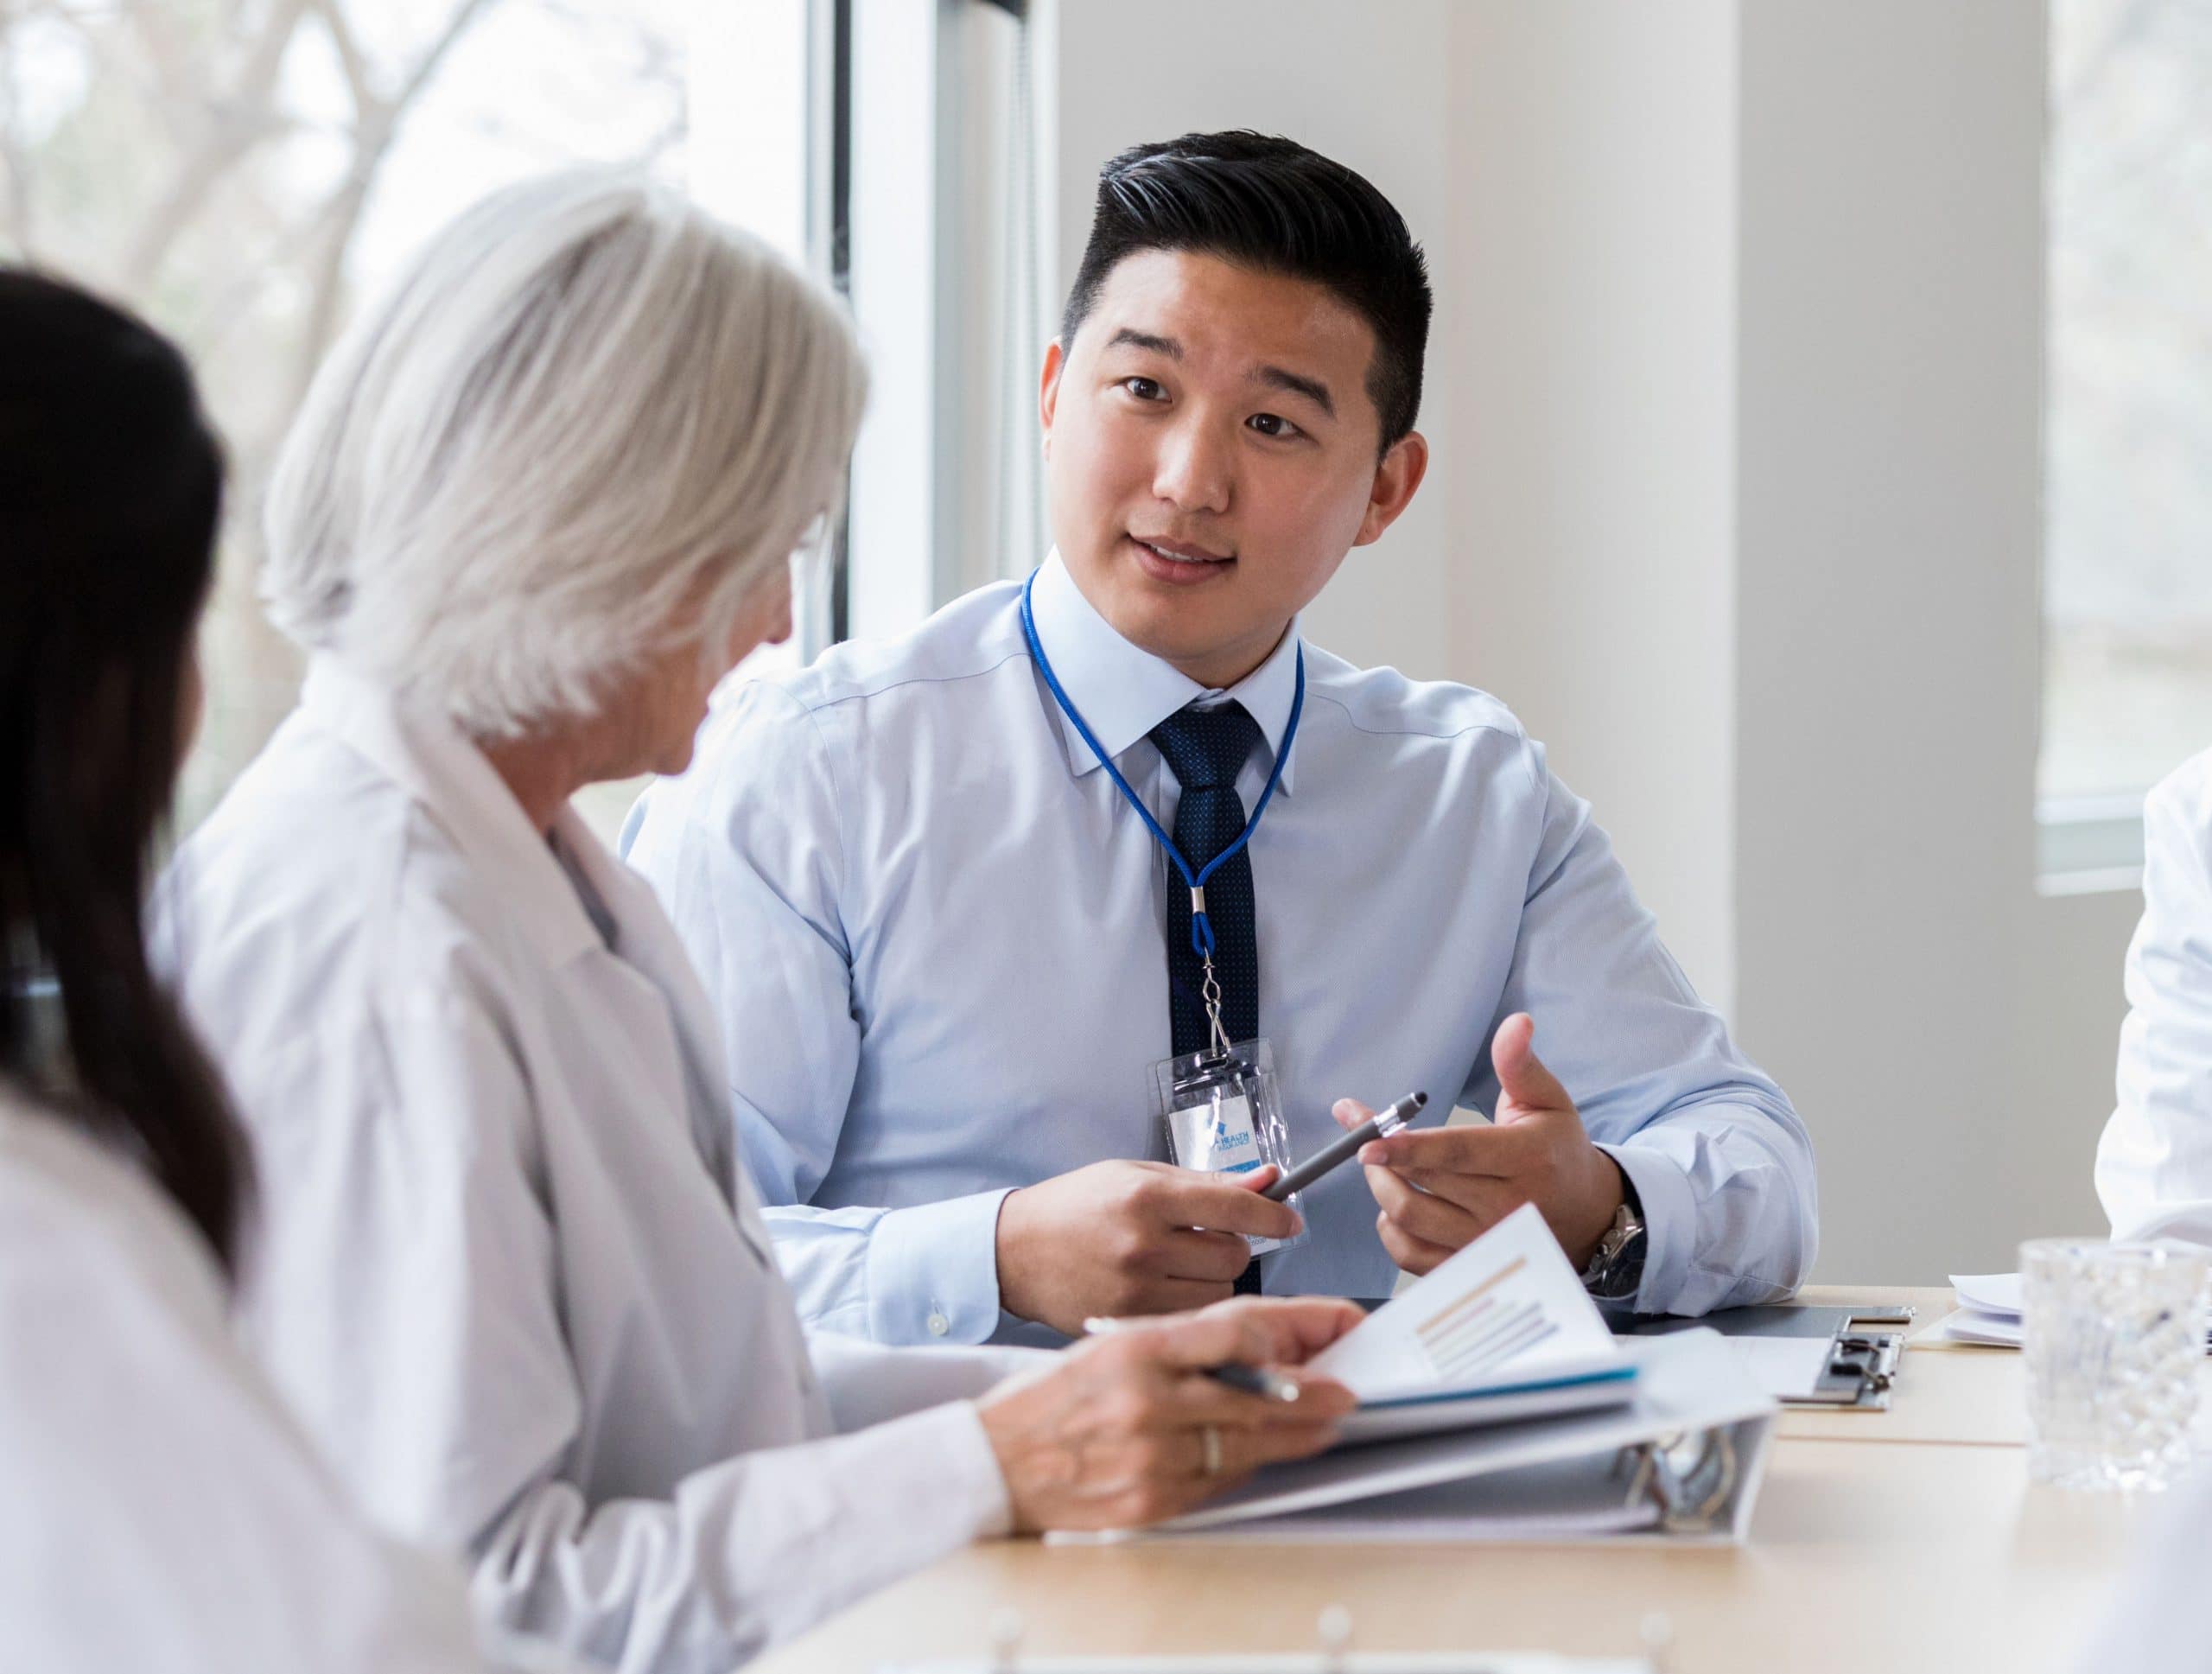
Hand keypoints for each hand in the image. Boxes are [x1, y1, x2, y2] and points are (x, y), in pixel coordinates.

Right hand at [975, 1296, 1361, 1531]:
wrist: (993, 1460)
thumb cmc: (1054, 1397)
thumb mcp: (1113, 1343)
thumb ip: (1186, 1341)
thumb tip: (1263, 1339)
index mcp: (1137, 1346)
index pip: (1237, 1330)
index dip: (1297, 1328)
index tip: (1333, 1328)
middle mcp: (1147, 1399)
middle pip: (1257, 1395)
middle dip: (1313, 1394)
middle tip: (1346, 1392)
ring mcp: (1151, 1454)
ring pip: (1247, 1443)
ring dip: (1293, 1436)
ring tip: (1319, 1426)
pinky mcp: (1151, 1500)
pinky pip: (1218, 1483)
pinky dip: (1244, 1467)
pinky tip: (1258, 1455)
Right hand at [995, 1160, 1303, 1335]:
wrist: (1014, 1252)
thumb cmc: (1077, 1206)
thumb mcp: (1137, 1174)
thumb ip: (1204, 1182)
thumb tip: (1267, 1180)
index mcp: (1146, 1197)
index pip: (1234, 1206)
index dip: (1273, 1214)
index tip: (1289, 1220)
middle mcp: (1143, 1244)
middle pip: (1234, 1256)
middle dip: (1231, 1246)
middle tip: (1202, 1239)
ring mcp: (1135, 1290)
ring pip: (1220, 1293)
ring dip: (1214, 1279)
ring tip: (1178, 1265)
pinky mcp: (1129, 1324)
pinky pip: (1192, 1318)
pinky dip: (1191, 1305)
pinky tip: (1163, 1288)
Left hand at [1343, 1013, 1623, 1275]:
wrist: (1586, 1215)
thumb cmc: (1558, 1149)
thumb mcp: (1547, 1101)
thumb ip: (1520, 1064)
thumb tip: (1515, 1023)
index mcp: (1525, 1160)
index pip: (1456, 1154)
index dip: (1407, 1147)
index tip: (1365, 1139)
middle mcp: (1507, 1209)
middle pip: (1422, 1185)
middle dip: (1380, 1157)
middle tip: (1362, 1133)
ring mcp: (1487, 1244)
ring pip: (1411, 1220)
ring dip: (1381, 1189)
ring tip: (1380, 1165)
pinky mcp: (1470, 1267)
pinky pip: (1411, 1256)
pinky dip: (1391, 1229)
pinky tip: (1396, 1205)